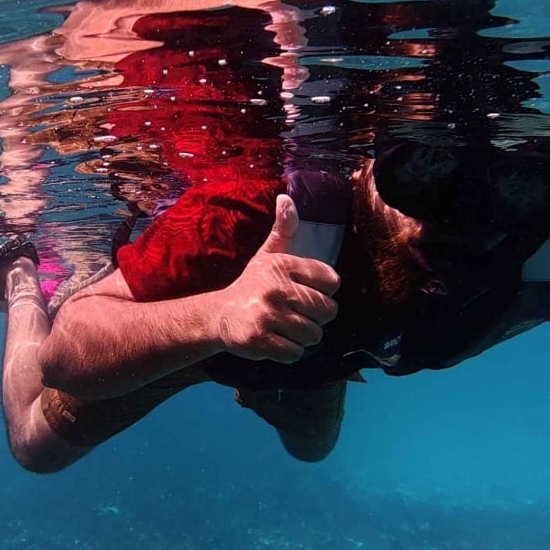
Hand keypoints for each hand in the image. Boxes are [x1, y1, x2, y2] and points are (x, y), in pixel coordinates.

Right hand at [217, 194, 340, 362]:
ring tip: (285, 328)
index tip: (304, 293)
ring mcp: (267, 315)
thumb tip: (286, 197)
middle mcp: (275, 288)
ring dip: (303, 336)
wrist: (218, 316)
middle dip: (315, 317)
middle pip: (327, 311)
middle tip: (295, 314)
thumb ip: (283, 230)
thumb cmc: (252, 285)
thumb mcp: (267, 255)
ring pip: (314, 334)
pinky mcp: (260, 339)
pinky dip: (290, 351)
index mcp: (282, 265)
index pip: (332, 281)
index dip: (323, 291)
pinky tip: (276, 340)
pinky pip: (296, 352)